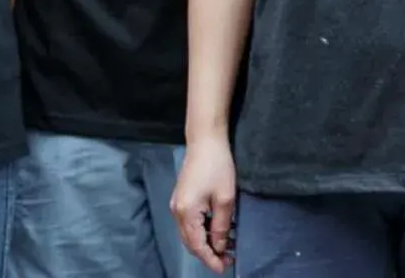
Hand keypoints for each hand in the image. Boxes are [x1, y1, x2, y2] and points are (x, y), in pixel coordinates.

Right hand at [170, 137, 237, 274]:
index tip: (224, 268)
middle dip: (208, 253)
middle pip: (191, 242)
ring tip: (227, 247)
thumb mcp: (225, 198)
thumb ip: (221, 225)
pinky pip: (190, 223)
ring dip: (206, 242)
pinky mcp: (181, 199)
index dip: (210, 259)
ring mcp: (177, 205)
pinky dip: (202, 231)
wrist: (205, 140)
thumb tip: (220, 246)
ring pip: (190, 233)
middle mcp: (176, 212)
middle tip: (228, 260)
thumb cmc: (218, 166)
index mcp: (186, 213)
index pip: (197, 245)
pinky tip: (218, 230)